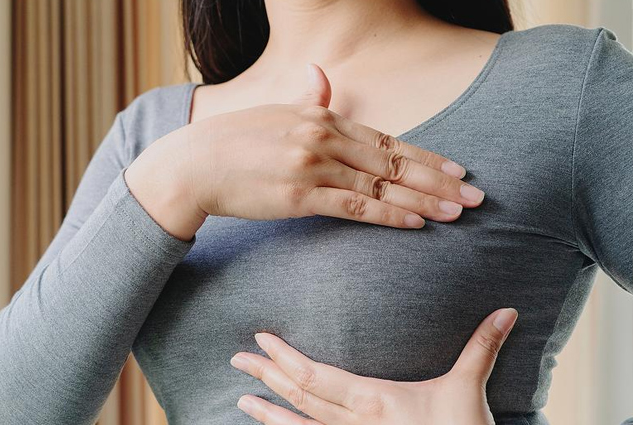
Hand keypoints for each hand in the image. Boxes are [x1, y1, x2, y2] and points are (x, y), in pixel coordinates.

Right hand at [126, 64, 484, 240]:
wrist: (194, 164)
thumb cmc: (234, 140)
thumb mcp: (275, 111)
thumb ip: (307, 97)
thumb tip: (322, 75)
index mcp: (322, 116)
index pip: (387, 139)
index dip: (427, 156)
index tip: (458, 169)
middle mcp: (324, 137)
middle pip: (394, 163)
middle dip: (439, 180)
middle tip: (475, 196)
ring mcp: (313, 166)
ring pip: (381, 186)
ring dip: (424, 201)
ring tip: (457, 213)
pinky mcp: (300, 196)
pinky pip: (355, 207)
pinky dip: (389, 216)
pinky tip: (416, 223)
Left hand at [230, 308, 517, 424]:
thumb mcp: (469, 388)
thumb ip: (482, 347)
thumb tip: (506, 311)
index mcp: (376, 400)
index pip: (317, 376)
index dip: (286, 358)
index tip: (262, 339)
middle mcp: (358, 424)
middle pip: (302, 398)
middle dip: (267, 377)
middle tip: (238, 359)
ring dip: (269, 413)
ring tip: (241, 401)